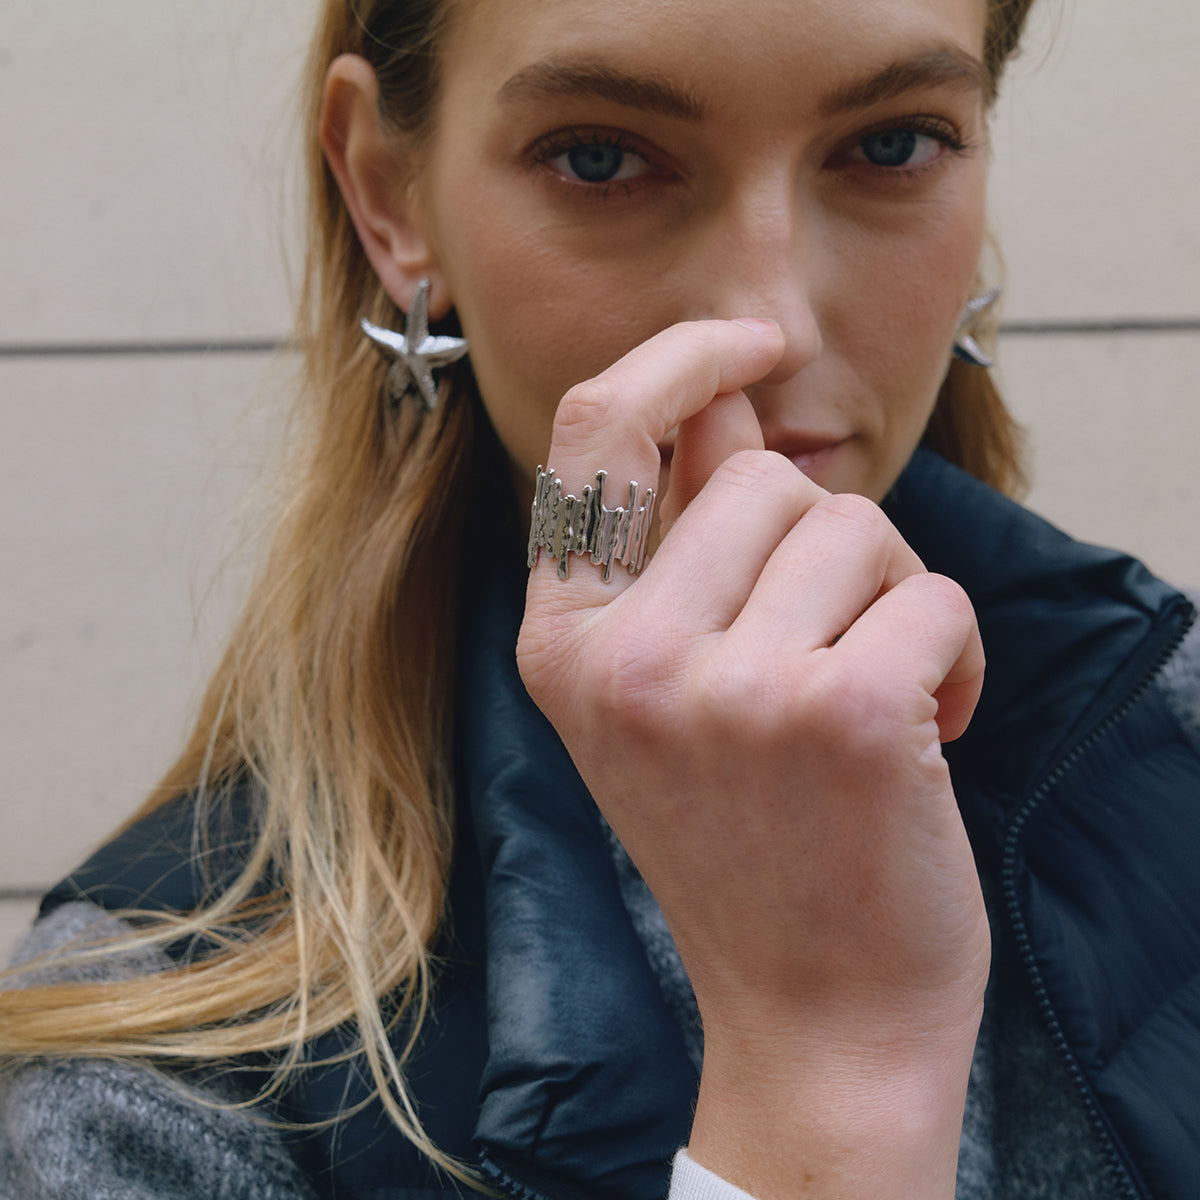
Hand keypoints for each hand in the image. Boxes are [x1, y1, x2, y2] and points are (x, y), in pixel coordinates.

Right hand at [517, 319, 988, 1199]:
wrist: (810, 1014)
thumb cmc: (749, 844)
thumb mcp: (671, 694)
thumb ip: (687, 544)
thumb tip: (729, 411)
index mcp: (562, 643)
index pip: (598, 431)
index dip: (679, 360)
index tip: (751, 344)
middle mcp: (622, 659)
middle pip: (761, 481)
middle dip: (827, 548)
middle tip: (833, 645)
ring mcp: (722, 687)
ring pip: (853, 528)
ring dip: (893, 602)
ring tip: (875, 699)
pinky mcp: (834, 712)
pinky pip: (932, 594)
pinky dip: (959, 656)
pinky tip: (927, 737)